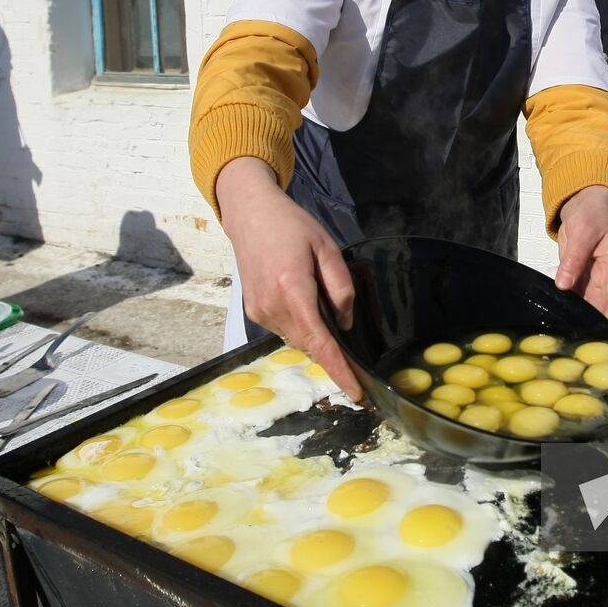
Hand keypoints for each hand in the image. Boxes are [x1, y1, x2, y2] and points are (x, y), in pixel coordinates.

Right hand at [216, 157, 360, 398]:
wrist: (250, 215)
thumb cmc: (293, 226)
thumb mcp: (328, 248)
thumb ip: (341, 287)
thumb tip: (344, 324)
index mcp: (293, 289)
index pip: (320, 341)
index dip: (339, 369)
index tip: (357, 391)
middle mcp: (272, 306)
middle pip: (309, 344)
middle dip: (331, 350)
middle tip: (351, 344)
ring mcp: (259, 311)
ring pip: (296, 340)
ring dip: (314, 335)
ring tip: (321, 306)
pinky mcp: (253, 311)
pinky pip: (284, 330)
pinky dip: (300, 327)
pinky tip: (305, 304)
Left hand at [554, 185, 607, 327]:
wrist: (583, 204)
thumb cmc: (590, 214)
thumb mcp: (582, 232)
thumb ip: (573, 259)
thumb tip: (564, 284)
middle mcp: (605, 277)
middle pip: (602, 306)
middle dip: (594, 325)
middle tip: (581, 345)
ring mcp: (592, 279)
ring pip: (588, 305)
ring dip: (580, 319)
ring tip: (567, 337)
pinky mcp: (578, 278)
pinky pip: (574, 296)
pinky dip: (568, 307)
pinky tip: (558, 319)